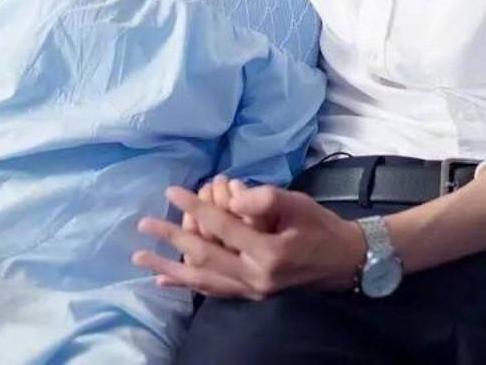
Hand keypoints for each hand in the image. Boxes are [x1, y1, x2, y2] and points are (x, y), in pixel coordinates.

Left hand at [133, 184, 365, 299]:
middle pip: (203, 257)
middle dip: (171, 240)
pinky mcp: (251, 295)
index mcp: (268, 253)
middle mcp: (255, 278)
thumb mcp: (296, 202)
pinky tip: (166, 282)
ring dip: (169, 269)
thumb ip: (263, 198)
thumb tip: (228, 196)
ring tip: (141, 260)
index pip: (222, 227)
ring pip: (202, 280)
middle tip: (143, 226)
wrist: (344, 260)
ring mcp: (252, 291)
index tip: (173, 191)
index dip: (196, 207)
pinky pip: (213, 291)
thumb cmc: (320, 226)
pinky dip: (188, 285)